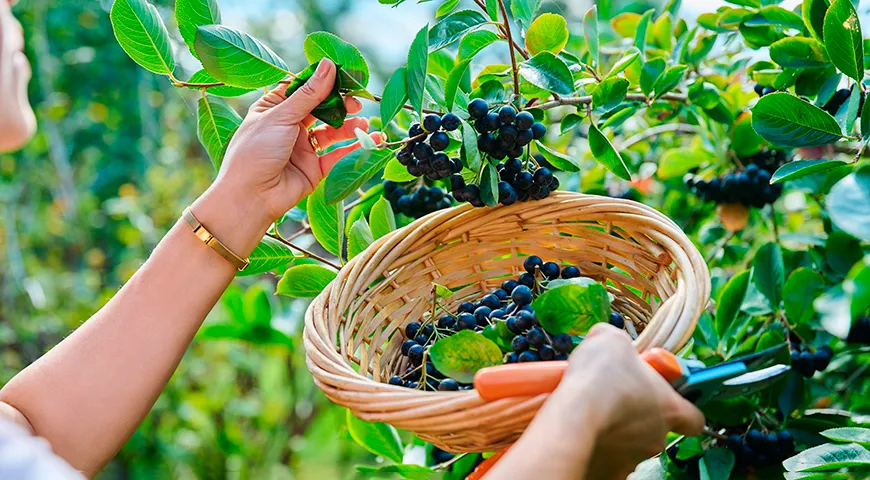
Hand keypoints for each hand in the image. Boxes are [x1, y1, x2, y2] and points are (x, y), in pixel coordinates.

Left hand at [192, 59, 381, 255]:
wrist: (251, 196)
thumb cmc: (255, 152)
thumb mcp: (280, 116)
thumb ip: (309, 94)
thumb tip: (329, 65)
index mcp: (274, 109)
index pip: (303, 89)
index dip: (323, 82)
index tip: (345, 76)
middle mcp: (289, 127)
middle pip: (321, 109)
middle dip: (340, 104)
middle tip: (357, 101)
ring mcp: (302, 148)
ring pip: (332, 132)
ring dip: (349, 126)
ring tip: (363, 122)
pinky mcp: (314, 168)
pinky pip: (337, 154)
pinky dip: (354, 147)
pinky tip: (370, 139)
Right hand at [485, 324, 703, 479]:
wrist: (573, 417)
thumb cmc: (601, 377)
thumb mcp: (610, 340)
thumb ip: (616, 341)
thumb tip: (607, 339)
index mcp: (669, 408)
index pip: (694, 418)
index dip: (682, 408)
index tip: (667, 399)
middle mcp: (656, 439)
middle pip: (654, 429)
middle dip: (635, 416)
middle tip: (612, 398)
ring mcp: (632, 459)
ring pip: (627, 444)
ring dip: (614, 431)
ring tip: (590, 414)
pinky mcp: (607, 472)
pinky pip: (604, 458)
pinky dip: (595, 446)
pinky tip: (580, 431)